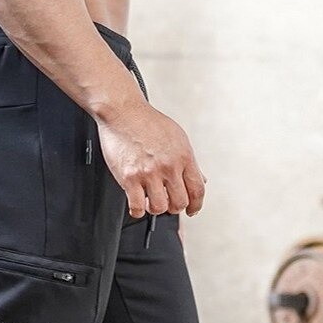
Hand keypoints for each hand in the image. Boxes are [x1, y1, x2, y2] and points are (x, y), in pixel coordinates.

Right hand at [96, 100, 205, 217]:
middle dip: (174, 207)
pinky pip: (137, 207)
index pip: (197, 190)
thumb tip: (199, 180)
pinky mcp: (129, 177)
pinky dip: (138, 210)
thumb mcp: (177, 138)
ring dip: (155, 208)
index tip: (192, 210)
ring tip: (150, 201)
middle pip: (180, 202)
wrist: (123, 111)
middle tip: (167, 203)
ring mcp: (149, 173)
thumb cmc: (147, 122)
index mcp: (183, 156)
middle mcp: (168, 166)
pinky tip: (137, 202)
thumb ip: (188, 162)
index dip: (196, 205)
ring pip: (160, 208)